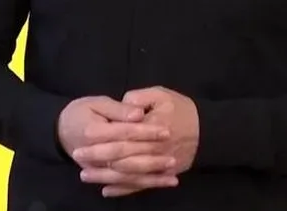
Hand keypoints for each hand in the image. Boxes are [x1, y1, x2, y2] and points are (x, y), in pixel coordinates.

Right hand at [57, 95, 176, 193]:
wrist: (60, 129)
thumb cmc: (82, 111)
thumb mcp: (98, 102)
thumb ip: (118, 109)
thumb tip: (138, 114)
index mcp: (92, 132)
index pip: (123, 133)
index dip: (145, 131)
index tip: (166, 130)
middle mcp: (93, 154)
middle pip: (125, 157)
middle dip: (151, 158)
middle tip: (173, 156)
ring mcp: (96, 168)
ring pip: (126, 175)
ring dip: (150, 176)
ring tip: (172, 173)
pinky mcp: (100, 175)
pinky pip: (122, 184)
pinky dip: (141, 185)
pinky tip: (159, 183)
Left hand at [71, 86, 199, 197]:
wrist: (208, 131)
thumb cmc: (182, 110)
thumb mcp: (162, 95)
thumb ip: (139, 98)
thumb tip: (123, 105)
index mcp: (151, 127)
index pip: (121, 135)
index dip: (100, 139)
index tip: (81, 139)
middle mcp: (154, 149)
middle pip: (122, 157)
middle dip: (97, 159)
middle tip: (78, 158)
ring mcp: (158, 165)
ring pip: (128, 174)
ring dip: (105, 177)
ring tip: (86, 176)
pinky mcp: (161, 175)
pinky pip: (140, 185)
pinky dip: (123, 190)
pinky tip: (107, 190)